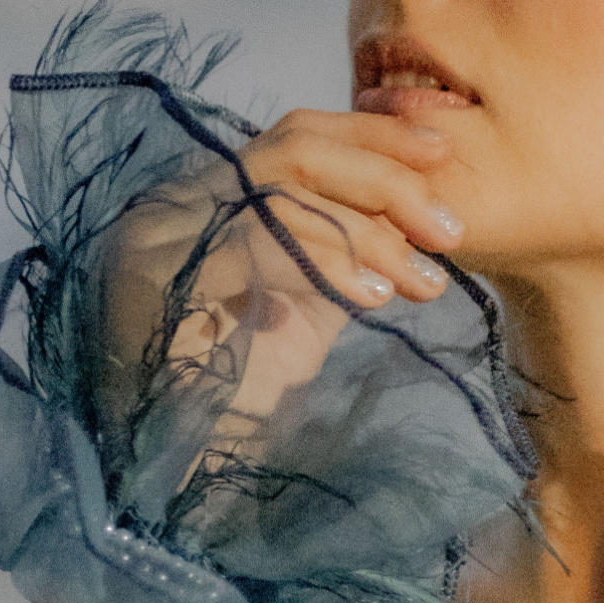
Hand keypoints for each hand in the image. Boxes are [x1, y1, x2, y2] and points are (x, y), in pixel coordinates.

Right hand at [101, 107, 464, 419]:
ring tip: (424, 280)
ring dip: (369, 234)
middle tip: (448, 227)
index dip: (372, 137)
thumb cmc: (237, 395)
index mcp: (208, 199)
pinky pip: (254, 242)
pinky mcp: (155, 280)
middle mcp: (174, 205)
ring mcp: (158, 238)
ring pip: (281, 191)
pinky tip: (374, 298)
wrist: (177, 467)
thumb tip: (412, 203)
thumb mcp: (306, 304)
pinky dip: (326, 265)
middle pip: (292, 148)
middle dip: (384, 178)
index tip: (441, 152)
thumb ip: (342, 246)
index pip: (294, 135)